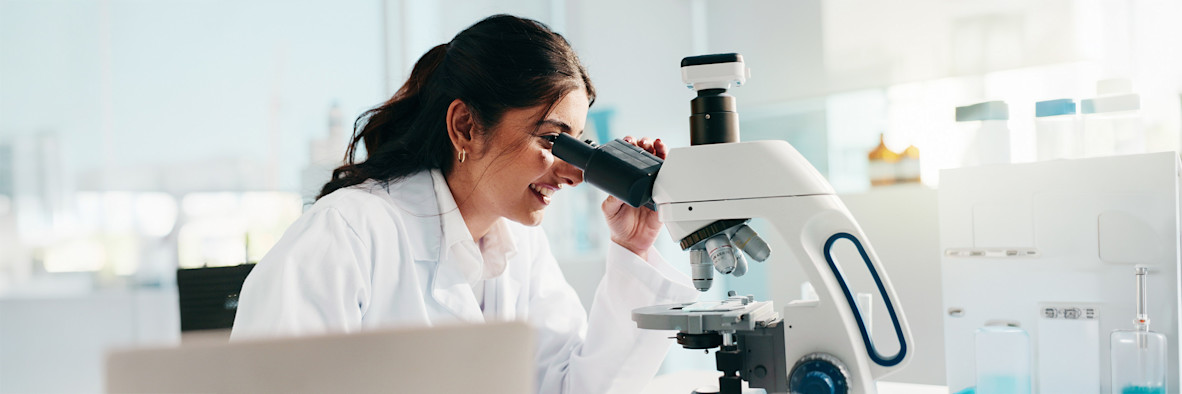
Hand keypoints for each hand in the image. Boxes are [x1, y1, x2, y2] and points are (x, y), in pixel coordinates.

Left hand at [603, 136, 668, 260]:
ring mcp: (654, 187)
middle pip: (647, 156)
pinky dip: (671, 170)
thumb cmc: (618, 225)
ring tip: (657, 145)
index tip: (629, 142)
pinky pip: (671, 182)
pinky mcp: (664, 197)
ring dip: (660, 151)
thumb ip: (612, 198)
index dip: (630, 147)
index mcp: (627, 180)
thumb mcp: (609, 209)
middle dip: (646, 144)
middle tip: (644, 143)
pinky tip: (668, 163)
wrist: (631, 243)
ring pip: (660, 164)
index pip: (630, 159)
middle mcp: (641, 181)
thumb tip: (617, 190)